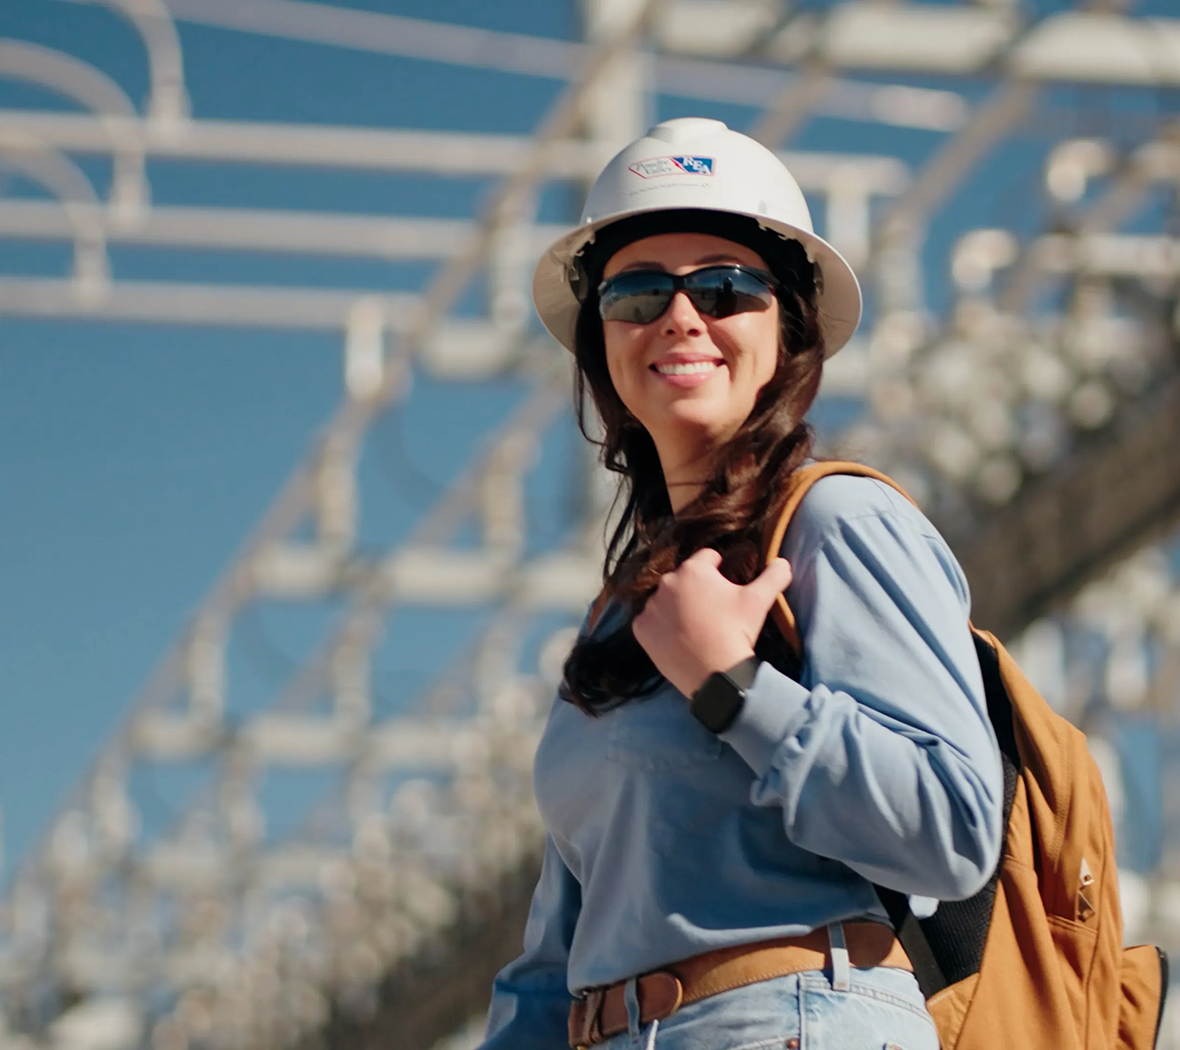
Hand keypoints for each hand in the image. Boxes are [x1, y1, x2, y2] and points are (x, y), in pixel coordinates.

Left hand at [631, 549, 793, 698]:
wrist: (716, 674)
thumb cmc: (736, 631)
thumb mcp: (759, 601)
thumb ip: (774, 575)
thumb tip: (783, 561)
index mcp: (693, 569)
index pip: (708, 558)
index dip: (719, 570)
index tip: (726, 589)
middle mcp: (666, 582)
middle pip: (684, 579)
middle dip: (696, 589)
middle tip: (712, 611)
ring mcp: (650, 606)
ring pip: (666, 599)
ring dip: (677, 607)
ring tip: (694, 627)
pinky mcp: (640, 629)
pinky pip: (651, 621)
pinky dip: (661, 627)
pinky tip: (677, 639)